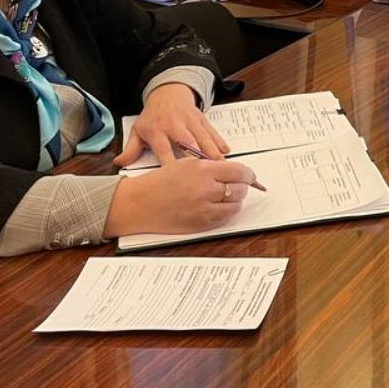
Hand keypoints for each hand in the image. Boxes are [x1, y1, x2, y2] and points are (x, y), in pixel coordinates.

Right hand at [103, 158, 259, 236]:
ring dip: (236, 200)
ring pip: (235, 204)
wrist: (139, 203)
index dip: (248, 174)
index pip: (239, 171)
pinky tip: (220, 207)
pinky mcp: (201, 223)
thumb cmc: (159, 182)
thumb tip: (231, 170)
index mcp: (202, 169)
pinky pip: (224, 218)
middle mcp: (205, 188)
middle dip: (243, 186)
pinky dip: (226, 212)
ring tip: (229, 196)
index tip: (249, 175)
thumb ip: (209, 167)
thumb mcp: (184, 164)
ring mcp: (204, 208)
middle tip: (240, 185)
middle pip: (240, 188)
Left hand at [113, 83, 228, 166]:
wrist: (167, 92)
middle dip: (199, 160)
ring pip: (203, 138)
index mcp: (156, 130)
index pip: (164, 150)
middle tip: (207, 176)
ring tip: (221, 168)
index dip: (171, 164)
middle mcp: (174, 125)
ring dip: (212, 153)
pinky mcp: (201, 119)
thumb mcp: (138, 130)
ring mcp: (190, 121)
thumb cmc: (153, 116)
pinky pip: (212, 131)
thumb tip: (119, 164)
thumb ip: (130, 149)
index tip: (178, 179)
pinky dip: (219, 142)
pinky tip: (226, 153)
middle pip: (188, 144)